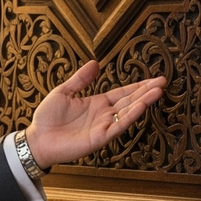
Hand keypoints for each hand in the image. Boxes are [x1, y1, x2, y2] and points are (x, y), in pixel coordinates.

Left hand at [24, 60, 165, 169]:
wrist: (37, 138)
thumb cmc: (47, 118)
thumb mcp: (63, 92)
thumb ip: (80, 79)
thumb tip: (94, 62)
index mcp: (96, 103)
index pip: (122, 93)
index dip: (138, 86)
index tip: (154, 78)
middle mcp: (103, 115)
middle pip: (130, 101)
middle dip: (146, 91)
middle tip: (163, 81)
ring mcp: (103, 126)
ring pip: (127, 113)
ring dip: (143, 102)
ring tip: (158, 91)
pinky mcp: (100, 138)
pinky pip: (118, 126)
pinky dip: (130, 116)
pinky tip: (141, 106)